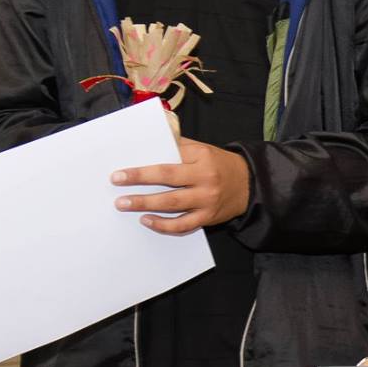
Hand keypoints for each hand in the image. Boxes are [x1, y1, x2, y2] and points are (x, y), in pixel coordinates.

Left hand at [112, 138, 249, 234]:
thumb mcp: (203, 150)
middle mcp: (205, 178)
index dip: (144, 166)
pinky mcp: (208, 217)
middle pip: (168, 179)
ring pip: (172, 203)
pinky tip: (147, 220)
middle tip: (117, 183)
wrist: (250, 185)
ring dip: (145, 204)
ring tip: (124, 204)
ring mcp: (207, 199)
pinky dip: (163, 225)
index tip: (120, 172)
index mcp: (203, 157)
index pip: (169, 158)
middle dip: (140, 180)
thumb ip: (179, 146)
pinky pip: (183, 224)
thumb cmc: (220, 165)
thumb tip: (150, 141)